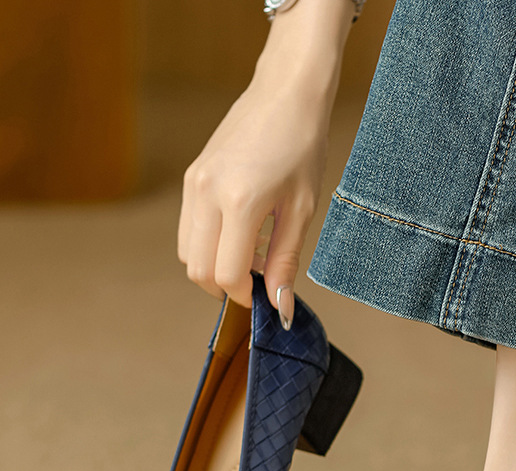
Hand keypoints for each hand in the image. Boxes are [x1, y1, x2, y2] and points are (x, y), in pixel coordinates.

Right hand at [177, 69, 332, 325]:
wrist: (285, 94)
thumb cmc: (302, 147)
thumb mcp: (302, 211)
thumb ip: (285, 262)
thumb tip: (280, 307)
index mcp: (239, 203)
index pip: (226, 274)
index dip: (245, 296)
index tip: (265, 296)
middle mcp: (206, 194)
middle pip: (198, 270)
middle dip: (226, 287)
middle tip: (259, 280)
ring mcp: (193, 184)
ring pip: (187, 253)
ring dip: (215, 267)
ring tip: (253, 255)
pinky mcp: (191, 178)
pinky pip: (188, 229)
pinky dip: (209, 246)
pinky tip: (241, 235)